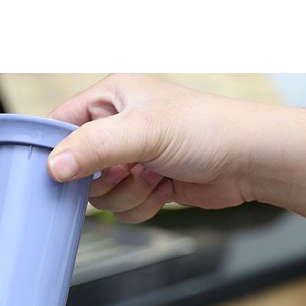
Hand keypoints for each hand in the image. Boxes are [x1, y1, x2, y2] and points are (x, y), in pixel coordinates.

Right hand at [47, 74, 266, 222]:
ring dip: (128, 194)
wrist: (252, 161)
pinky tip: (165, 188)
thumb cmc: (209, 129)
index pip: (59, 123)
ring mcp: (133, 157)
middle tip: (128, 171)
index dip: (55, 150)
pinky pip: (122, 208)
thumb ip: (93, 147)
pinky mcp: (147, 184)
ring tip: (156, 177)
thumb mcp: (143, 132)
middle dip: (104, 180)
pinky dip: (141, 205)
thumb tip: (54, 166)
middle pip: (77, 168)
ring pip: (101, 195)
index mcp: (112, 98)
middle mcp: (118, 126)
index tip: (61, 172)